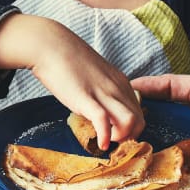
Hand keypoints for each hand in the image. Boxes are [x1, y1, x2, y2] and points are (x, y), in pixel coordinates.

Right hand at [0, 13, 144, 150]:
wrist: (49, 45)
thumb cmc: (67, 60)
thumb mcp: (94, 75)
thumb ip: (102, 90)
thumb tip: (99, 107)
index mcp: (120, 82)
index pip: (139, 111)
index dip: (131, 128)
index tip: (116, 134)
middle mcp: (117, 88)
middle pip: (140, 120)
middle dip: (130, 137)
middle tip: (112, 140)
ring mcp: (103, 93)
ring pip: (131, 122)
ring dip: (122, 138)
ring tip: (107, 141)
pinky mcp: (86, 98)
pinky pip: (104, 122)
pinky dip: (106, 138)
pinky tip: (100, 144)